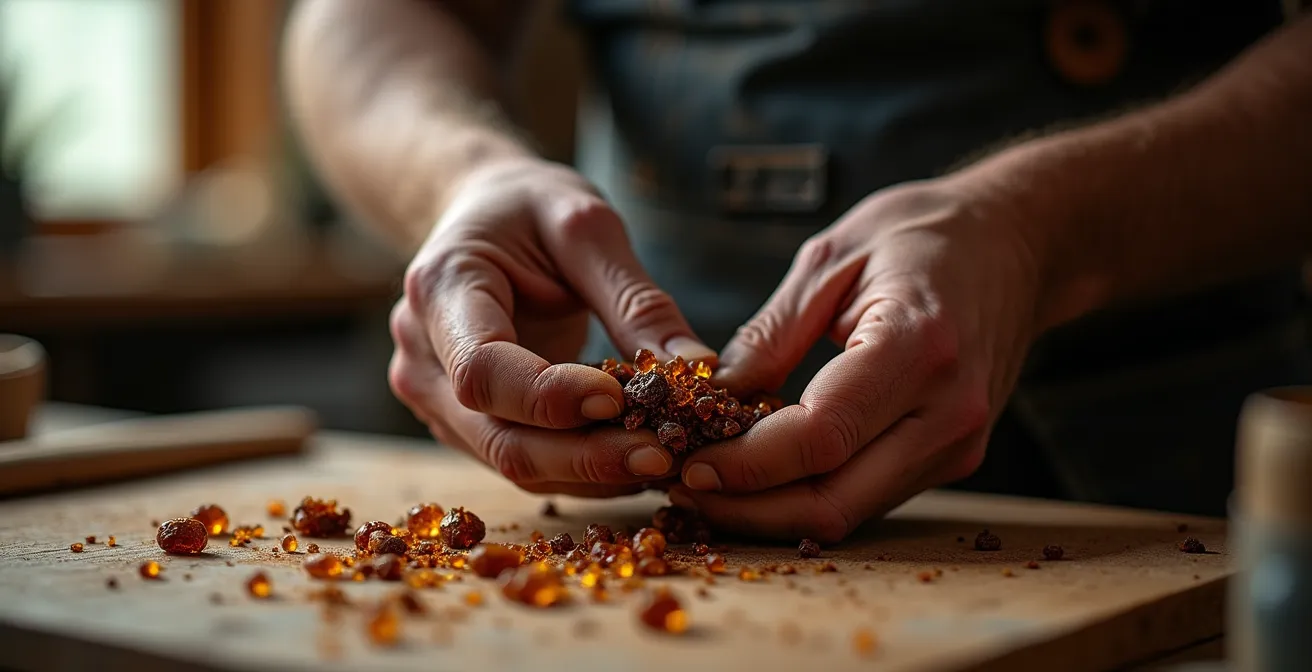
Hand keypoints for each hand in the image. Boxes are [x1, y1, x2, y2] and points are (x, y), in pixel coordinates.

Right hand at [388, 157, 714, 496]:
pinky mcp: (463, 424)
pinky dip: (583, 470)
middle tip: (665, 455)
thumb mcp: (587, 226)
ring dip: (593, 473)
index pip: (483, 369)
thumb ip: (634, 298)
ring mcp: (435, 398)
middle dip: (587, 456)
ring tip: (666, 459)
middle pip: (499, 436)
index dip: (550, 397)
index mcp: (440, 289)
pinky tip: (636, 457)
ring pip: (512, 462)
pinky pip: (524, 461)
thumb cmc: (530, 209)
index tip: (623, 398)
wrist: (483, 213)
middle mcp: (423, 356)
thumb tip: (697, 367)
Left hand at [669, 177, 1043, 540]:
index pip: (820, 436)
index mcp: (918, 346)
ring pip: (849, 513)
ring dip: (772, 512)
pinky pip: (868, 498)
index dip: (747, 465)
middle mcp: (949, 411)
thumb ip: (770, 334)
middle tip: (683, 491)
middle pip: (833, 499)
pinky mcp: (954, 458)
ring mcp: (959, 444)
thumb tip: (709, 399)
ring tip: (709, 488)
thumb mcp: (832, 257)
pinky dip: (808, 496)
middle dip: (748, 508)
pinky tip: (762, 477)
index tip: (688, 465)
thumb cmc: (922, 235)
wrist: (1018, 244)